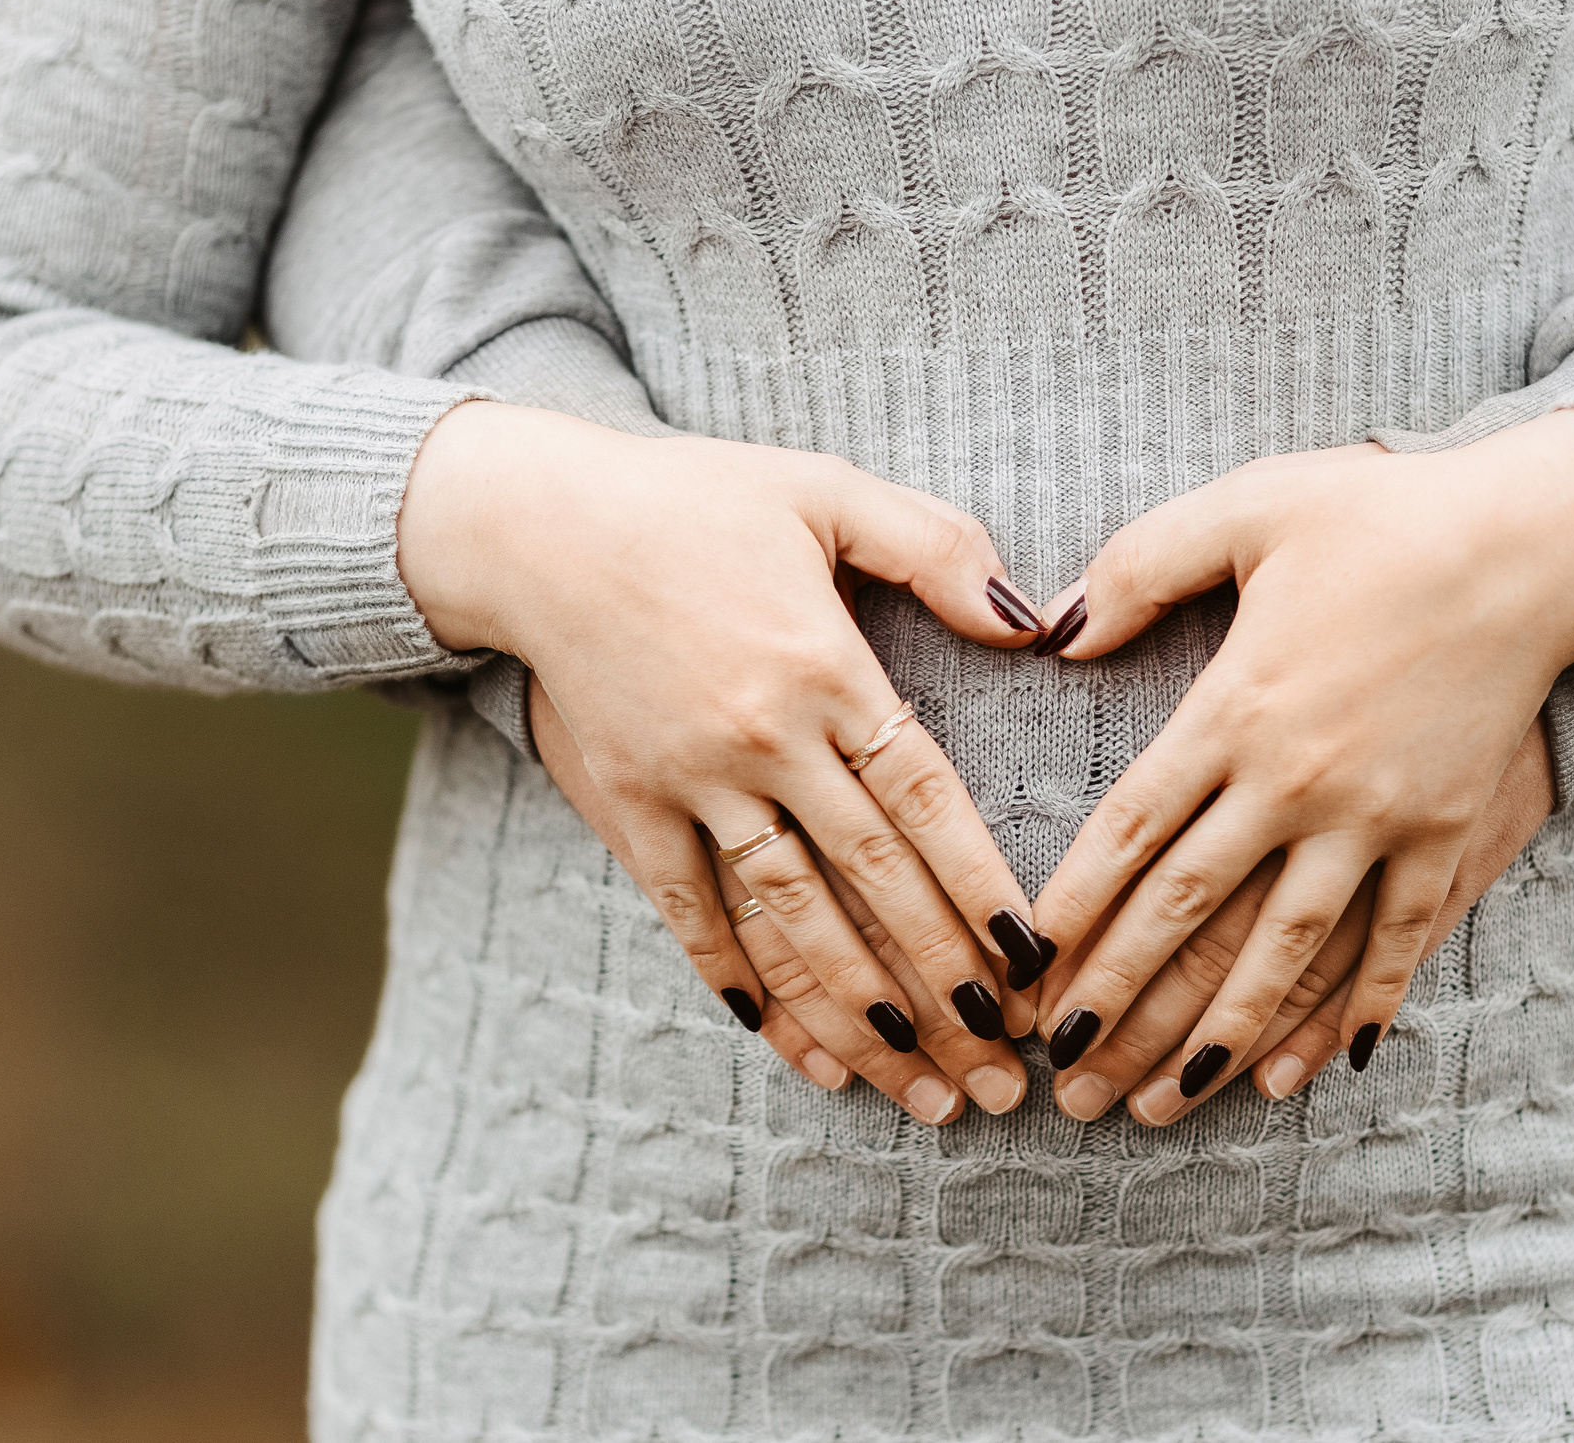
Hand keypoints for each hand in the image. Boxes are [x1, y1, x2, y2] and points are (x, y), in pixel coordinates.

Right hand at [401, 403, 1049, 1122]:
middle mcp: (761, 739)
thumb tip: (1033, 623)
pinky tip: (783, 1040)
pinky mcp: (629, 803)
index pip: (925, 802)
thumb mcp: (825, 490)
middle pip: (870, 881)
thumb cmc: (694, 497)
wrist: (539, 523)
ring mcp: (690, 780)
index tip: (1035, 962)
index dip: (981, 889)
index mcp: (824, 666)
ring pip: (788, 917)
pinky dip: (736, 979)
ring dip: (854, 1008)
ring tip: (917, 1083)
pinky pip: (688, 912)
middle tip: (1003, 1064)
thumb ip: (937, 547)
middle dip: (942, 981)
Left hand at [1028, 410, 1573, 1106]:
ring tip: (1161, 1100)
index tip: (1027, 969)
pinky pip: (1397, 941)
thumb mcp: (1245, 508)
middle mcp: (1298, 779)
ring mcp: (1378, 817)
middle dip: (1119, 999)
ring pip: (1284, 950)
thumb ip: (1140, 567)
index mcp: (1235, 706)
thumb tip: (1058, 636)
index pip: (1133, 829)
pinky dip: (1358, 1009)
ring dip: (1220, 1033)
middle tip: (1062, 1072)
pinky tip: (1316, 1071)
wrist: (1533, 539)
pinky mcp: (1444, 833)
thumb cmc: (1381, 513)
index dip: (1077, 908)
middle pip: (1189, 910)